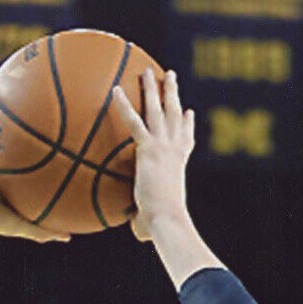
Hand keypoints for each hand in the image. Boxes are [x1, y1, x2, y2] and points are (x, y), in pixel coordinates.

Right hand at [0, 83, 68, 243]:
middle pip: (5, 144)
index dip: (31, 156)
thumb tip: (70, 237)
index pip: (18, 166)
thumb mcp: (22, 224)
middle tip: (35, 113)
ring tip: (9, 88)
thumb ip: (44, 230)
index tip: (49, 144)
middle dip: (17, 131)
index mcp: (0, 183)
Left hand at [111, 69, 194, 243]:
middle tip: (170, 76)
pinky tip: (113, 89)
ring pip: (159, 109)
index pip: (185, 141)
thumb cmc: (161, 226)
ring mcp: (164, 146)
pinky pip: (133, 121)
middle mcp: (175, 150)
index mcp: (179, 164)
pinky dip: (123, 105)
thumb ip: (144, 221)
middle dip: (173, 93)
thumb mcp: (154, 220)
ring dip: (153, 88)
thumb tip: (138, 234)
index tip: (189, 113)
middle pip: (176, 114)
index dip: (188, 126)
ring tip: (147, 70)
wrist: (166, 219)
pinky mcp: (149, 148)